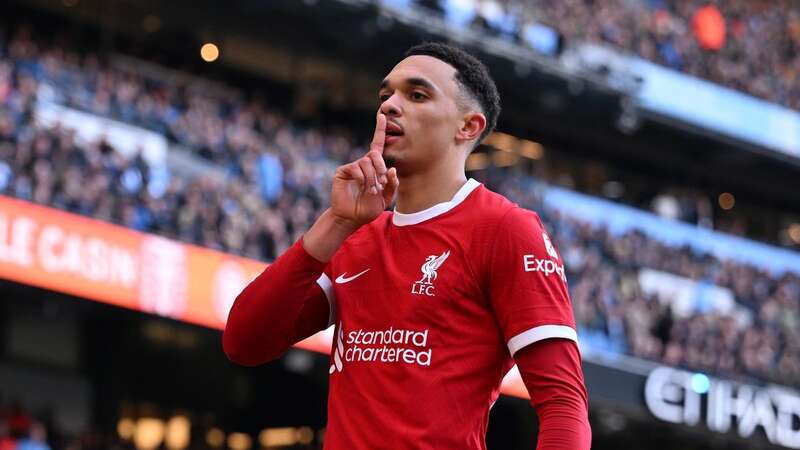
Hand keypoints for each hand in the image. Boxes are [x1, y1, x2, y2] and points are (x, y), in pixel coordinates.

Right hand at [330, 112, 399, 227]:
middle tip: (380, 182)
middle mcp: (363, 163)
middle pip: (375, 154)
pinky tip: (361, 186)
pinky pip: (356, 168)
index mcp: (374, 167)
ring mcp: (352, 167)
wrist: (351, 217)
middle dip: (380, 167)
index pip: (377, 145)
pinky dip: (362, 178)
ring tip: (371, 190)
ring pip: (366, 162)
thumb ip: (392, 184)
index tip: (382, 115)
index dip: (379, 130)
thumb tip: (392, 169)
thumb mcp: (386, 198)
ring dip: (372, 177)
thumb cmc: (368, 208)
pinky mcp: (342, 171)